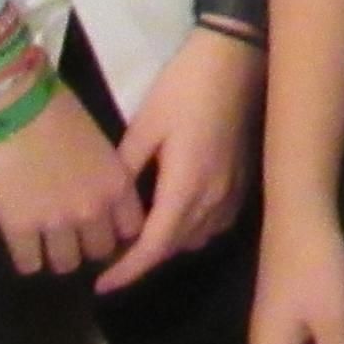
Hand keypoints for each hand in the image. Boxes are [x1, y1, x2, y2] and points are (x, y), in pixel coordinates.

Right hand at [0, 90, 144, 277]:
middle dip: (88, 243)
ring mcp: (56, 222)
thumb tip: (99, 193)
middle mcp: (93, 210)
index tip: (107, 227)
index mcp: (116, 185)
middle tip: (74, 234)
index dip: (117, 230)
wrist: (14, 101)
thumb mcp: (98, 143)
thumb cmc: (58, 108)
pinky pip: (28, 263)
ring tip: (47, 242)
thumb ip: (105, 174)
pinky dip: (27, 258)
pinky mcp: (19, 227)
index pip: (131, 230)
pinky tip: (23, 245)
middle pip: (100, 251)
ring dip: (58, 254)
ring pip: (66, 263)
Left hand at [94, 25, 265, 292]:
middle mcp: (212, 198)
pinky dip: (191, 229)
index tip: (102, 285)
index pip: (154, 247)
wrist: (236, 58)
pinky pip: (214, 223)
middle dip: (143, 258)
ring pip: (196, 238)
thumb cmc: (186, 87)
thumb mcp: (145, 124)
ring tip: (140, 235)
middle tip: (111, 255)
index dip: (127, 270)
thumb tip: (107, 202)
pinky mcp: (242, 181)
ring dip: (168, 244)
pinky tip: (175, 213)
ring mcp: (232, 191)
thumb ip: (126, 168)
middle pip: (175, 247)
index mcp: (185, 187)